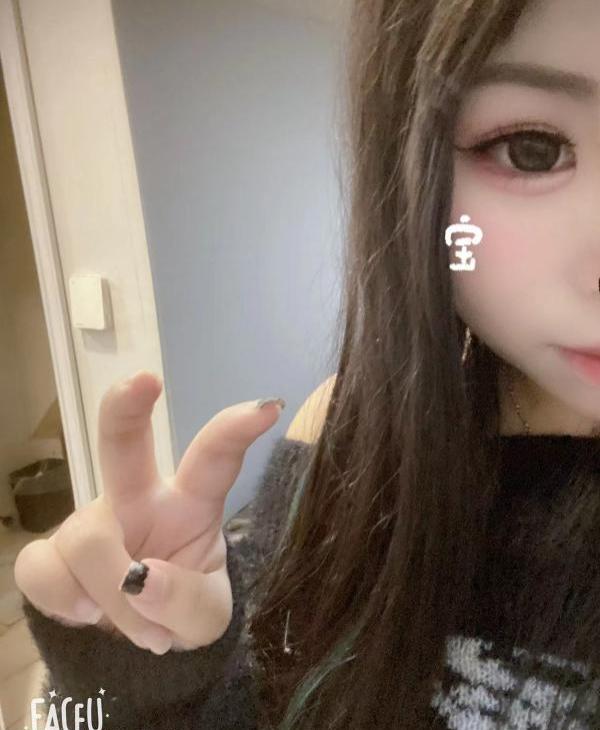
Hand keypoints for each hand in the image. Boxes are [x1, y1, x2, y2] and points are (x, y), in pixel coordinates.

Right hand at [14, 371, 284, 653]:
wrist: (134, 643)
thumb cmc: (180, 610)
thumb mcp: (205, 620)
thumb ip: (187, 602)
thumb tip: (140, 579)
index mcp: (192, 504)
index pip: (215, 459)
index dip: (236, 430)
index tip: (267, 407)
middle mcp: (139, 499)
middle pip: (126, 444)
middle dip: (127, 409)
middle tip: (141, 381)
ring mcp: (94, 521)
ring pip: (86, 538)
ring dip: (113, 598)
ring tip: (143, 631)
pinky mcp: (51, 551)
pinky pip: (42, 567)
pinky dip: (64, 601)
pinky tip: (85, 613)